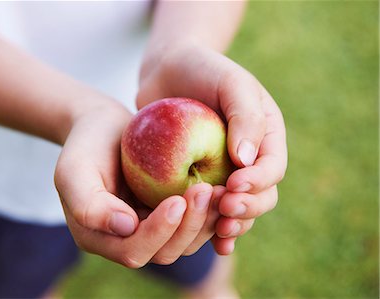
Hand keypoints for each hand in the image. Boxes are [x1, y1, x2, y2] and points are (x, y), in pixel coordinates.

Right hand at [54, 99, 228, 266]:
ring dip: (205, 221)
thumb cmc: (85, 145)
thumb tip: (125, 228)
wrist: (102, 127)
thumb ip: (89, 205)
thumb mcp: (74, 170)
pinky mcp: (167, 213)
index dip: (158, 232)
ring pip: (184, 242)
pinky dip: (209, 211)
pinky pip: (192, 223)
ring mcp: (149, 227)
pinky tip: (221, 189)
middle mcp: (126, 239)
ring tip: (219, 190)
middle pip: (164, 251)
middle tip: (206, 190)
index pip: (133, 249)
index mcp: (99, 237)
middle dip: (188, 226)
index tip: (177, 201)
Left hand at [137, 41, 287, 253]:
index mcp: (265, 137)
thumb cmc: (203, 70)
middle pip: (260, 195)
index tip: (234, 185)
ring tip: (218, 231)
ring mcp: (223, 172)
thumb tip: (248, 160)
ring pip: (237, 208)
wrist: (168, 71)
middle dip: (247, 207)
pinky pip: (208, 209)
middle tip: (225, 210)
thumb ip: (245, 117)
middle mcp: (248, 159)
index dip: (258, 182)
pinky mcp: (198, 179)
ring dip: (231, 223)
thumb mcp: (232, 83)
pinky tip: (207, 240)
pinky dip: (210, 227)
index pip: (271, 168)